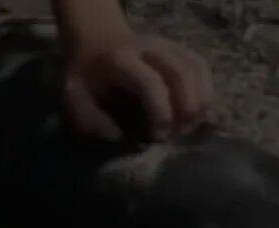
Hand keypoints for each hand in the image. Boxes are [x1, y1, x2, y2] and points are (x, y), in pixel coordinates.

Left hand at [62, 32, 212, 141]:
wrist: (95, 40)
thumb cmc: (85, 74)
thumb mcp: (72, 96)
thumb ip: (88, 118)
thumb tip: (116, 137)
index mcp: (120, 60)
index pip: (150, 82)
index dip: (160, 110)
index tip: (159, 135)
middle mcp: (149, 48)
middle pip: (180, 73)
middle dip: (185, 107)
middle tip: (177, 134)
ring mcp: (167, 45)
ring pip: (196, 69)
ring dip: (199, 101)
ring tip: (189, 127)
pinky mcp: (179, 49)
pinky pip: (201, 67)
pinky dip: (205, 90)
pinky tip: (197, 112)